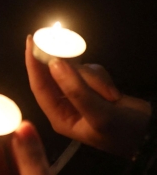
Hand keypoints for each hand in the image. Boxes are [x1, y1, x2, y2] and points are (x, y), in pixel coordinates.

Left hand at [25, 36, 150, 157]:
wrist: (151, 133)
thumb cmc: (123, 132)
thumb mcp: (99, 114)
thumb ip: (76, 90)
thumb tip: (54, 63)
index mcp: (58, 116)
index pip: (39, 86)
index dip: (33, 64)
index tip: (31, 41)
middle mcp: (65, 105)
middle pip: (56, 75)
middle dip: (68, 67)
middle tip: (63, 45)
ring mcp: (80, 95)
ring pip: (77, 71)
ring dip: (93, 78)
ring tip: (110, 96)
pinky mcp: (94, 88)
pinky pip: (91, 72)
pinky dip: (102, 78)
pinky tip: (114, 93)